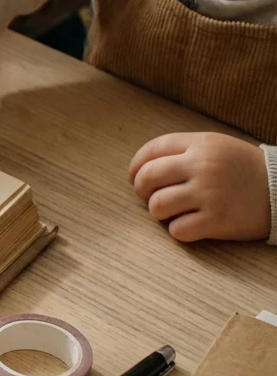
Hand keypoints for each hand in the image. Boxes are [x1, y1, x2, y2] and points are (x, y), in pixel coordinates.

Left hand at [129, 132, 270, 241]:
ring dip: (160, 212)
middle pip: (148, 178)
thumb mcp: (216, 147)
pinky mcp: (216, 220)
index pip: (151, 150)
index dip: (135, 166)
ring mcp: (209, 194)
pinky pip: (177, 230)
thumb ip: (182, 151)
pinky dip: (178, 230)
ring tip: (174, 211)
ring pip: (157, 206)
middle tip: (150, 197)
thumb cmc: (242, 170)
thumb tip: (140, 168)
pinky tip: (191, 225)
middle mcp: (202, 167)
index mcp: (200, 145)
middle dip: (141, 190)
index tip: (133, 178)